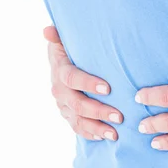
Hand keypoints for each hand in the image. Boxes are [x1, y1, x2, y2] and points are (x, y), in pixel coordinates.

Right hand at [43, 25, 123, 140]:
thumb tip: (48, 30)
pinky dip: (91, 134)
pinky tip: (105, 137)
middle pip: (78, 104)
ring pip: (78, 120)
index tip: (107, 88)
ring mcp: (63, 105)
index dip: (88, 84)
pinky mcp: (68, 115)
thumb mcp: (66, 39)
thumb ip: (60, 36)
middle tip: (119, 116)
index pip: (72, 78)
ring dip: (97, 127)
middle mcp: (59, 90)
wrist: (63, 63)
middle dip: (99, 111)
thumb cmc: (72, 48)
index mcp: (60, 70)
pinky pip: (77, 128)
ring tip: (115, 133)